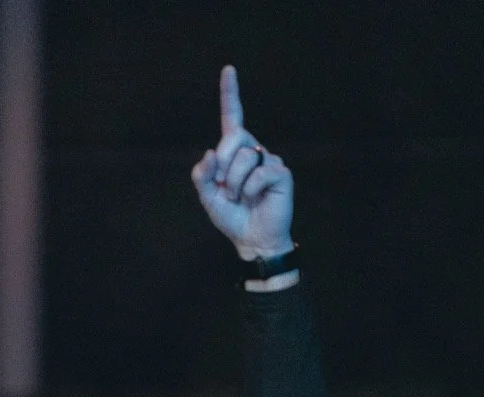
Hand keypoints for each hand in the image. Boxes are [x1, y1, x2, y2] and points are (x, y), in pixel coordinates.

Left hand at [192, 66, 293, 261]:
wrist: (252, 240)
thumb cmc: (232, 217)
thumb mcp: (208, 197)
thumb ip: (202, 176)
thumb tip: (210, 153)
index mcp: (234, 152)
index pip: (232, 118)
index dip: (230, 94)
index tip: (228, 70)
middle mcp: (253, 150)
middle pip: (233, 138)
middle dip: (223, 166)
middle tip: (226, 189)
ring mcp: (268, 160)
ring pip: (245, 157)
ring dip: (236, 184)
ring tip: (241, 198)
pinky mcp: (281, 173)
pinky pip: (260, 172)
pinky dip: (251, 189)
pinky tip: (256, 199)